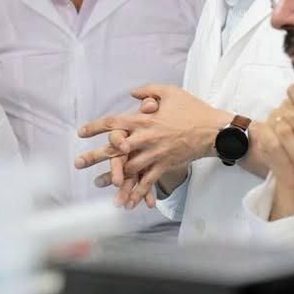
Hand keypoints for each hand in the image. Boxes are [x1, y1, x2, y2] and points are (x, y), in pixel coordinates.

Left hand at [77, 85, 227, 206]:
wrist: (214, 130)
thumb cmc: (193, 109)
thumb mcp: (171, 92)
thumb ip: (148, 91)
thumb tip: (131, 92)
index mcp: (145, 120)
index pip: (115, 122)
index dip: (96, 127)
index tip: (82, 132)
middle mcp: (146, 138)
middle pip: (116, 149)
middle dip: (95, 156)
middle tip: (78, 163)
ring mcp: (156, 154)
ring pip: (129, 168)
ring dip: (112, 178)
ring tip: (97, 184)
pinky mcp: (166, 165)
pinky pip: (149, 181)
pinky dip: (138, 192)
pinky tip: (127, 202)